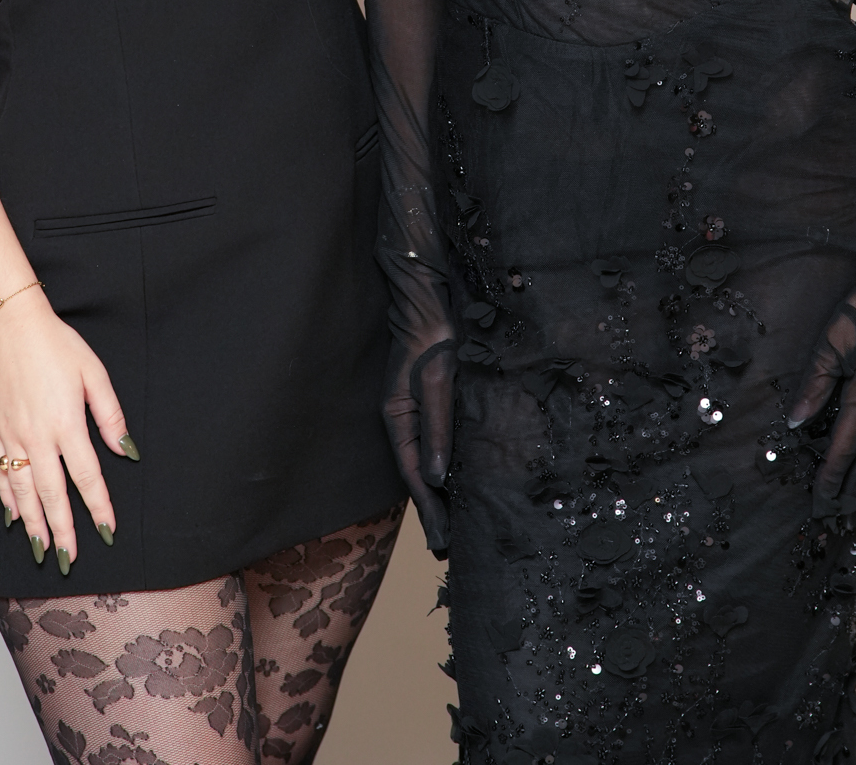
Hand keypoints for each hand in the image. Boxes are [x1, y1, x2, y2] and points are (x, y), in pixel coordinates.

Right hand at [0, 290, 135, 571]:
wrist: (11, 327)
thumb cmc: (56, 346)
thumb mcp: (94, 373)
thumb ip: (110, 415)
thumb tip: (126, 451)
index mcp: (66, 424)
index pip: (86, 476)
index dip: (98, 506)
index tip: (107, 530)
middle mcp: (37, 437)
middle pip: (52, 494)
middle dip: (63, 530)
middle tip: (70, 559)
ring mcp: (12, 436)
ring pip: (22, 491)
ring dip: (33, 523)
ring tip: (42, 549)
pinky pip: (0, 473)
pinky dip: (6, 498)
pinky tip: (13, 515)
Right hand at [382, 337, 455, 554]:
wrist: (429, 305)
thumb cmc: (433, 339)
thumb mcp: (437, 384)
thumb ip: (437, 429)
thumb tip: (438, 478)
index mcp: (398, 419)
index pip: (414, 475)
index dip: (428, 510)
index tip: (440, 544)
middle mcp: (403, 420)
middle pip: (418, 474)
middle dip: (432, 510)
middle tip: (445, 550)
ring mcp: (415, 412)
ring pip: (427, 461)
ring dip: (439, 493)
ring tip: (452, 527)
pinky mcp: (429, 403)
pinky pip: (435, 444)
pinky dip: (445, 468)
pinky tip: (457, 481)